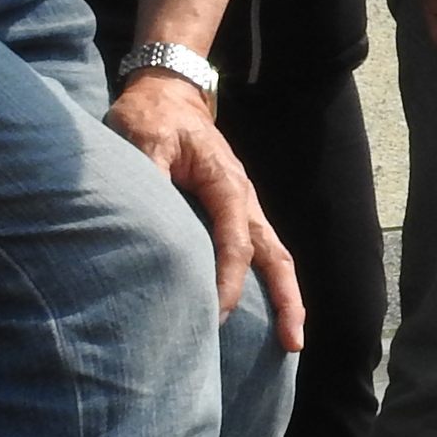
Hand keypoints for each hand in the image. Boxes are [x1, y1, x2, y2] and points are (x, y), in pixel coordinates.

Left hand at [106, 70, 305, 350]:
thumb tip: (148, 217)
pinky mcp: (233, 210)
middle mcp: (243, 198)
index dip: (229, 281)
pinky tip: (267, 311)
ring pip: (274, 255)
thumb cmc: (152, 117)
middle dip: (288, 300)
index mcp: (226, 183)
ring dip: (286, 297)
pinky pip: (259, 250)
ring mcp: (243, 205)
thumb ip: (148, 175)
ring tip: (292, 341)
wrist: (167, 92)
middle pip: (275, 255)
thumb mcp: (142, 138)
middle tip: (294, 343)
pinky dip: (269, 282)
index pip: (234, 242)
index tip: (217, 316)